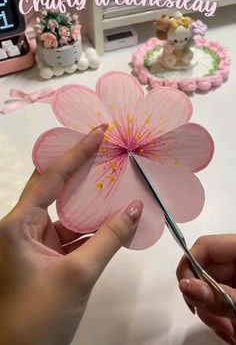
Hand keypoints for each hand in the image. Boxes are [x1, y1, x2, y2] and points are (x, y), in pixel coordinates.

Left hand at [0, 126, 142, 344]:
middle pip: (53, 188)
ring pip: (62, 211)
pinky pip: (67, 232)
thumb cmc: (38, 318)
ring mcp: (31, 241)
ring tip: (114, 179)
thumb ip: (109, 238)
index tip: (98, 133)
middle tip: (105, 149)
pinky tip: (110, 217)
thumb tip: (136, 208)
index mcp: (16, 224)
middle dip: (80, 169)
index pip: (50, 177)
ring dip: (88, 201)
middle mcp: (20, 226)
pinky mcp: (42, 255)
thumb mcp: (78, 275)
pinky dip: (88, 226)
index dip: (76, 152)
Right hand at [176, 235, 235, 344]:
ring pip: (209, 288)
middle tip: (215, 324)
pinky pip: (220, 298)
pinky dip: (220, 316)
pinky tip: (230, 331)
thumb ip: (217, 295)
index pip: (205, 246)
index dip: (190, 266)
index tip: (187, 293)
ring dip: (212, 314)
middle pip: (204, 271)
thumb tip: (184, 285)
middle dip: (203, 300)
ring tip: (229, 334)